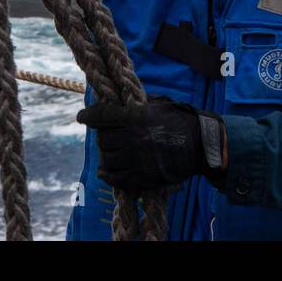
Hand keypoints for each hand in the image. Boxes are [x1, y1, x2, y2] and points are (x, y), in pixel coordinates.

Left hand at [76, 97, 223, 191]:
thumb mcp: (157, 105)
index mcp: (135, 117)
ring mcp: (136, 160)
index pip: (102, 116)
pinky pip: (116, 178)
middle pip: (103, 139)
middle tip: (107, 135)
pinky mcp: (142, 177)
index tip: (81, 117)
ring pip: (107, 159)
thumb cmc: (179, 120)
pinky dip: (108, 175)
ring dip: (106, 155)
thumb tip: (116, 102)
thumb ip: (135, 105)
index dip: (88, 116)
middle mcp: (133, 138)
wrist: (200, 145)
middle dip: (103, 136)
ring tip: (110, 152)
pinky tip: (105, 171)